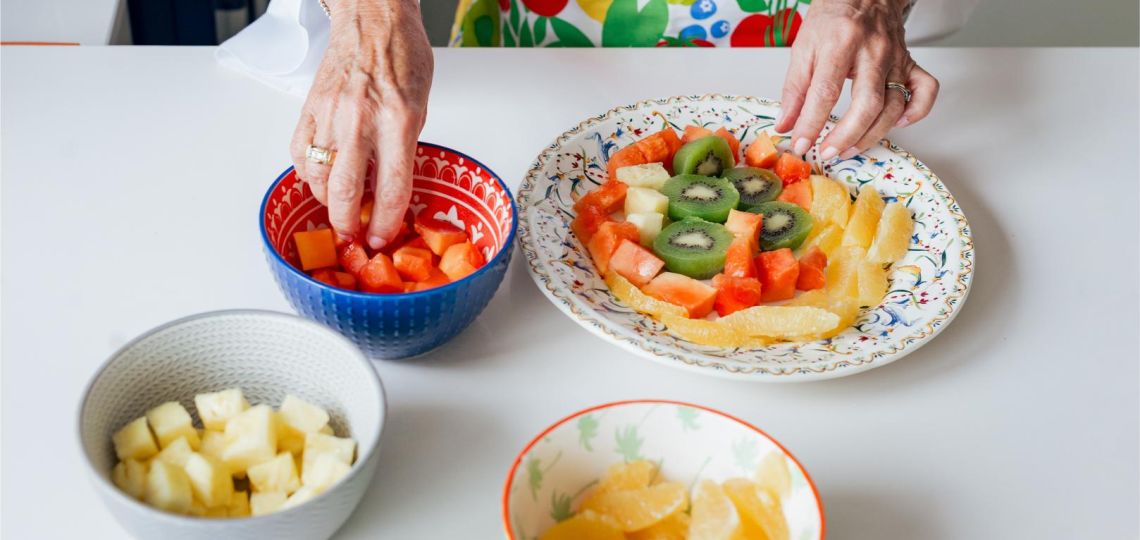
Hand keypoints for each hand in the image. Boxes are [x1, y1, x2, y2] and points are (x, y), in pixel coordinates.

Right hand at [290, 0, 432, 249]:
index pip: (392, 187)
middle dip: (349, 224)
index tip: (383, 237)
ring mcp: (331, 114)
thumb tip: (392, 187)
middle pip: (347, 191)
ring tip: (340, 208)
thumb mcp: (421, 105)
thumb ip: (405, 148)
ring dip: (329, 202)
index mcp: (399, 120)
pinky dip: (309, 175)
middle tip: (354, 237)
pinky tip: (321, 179)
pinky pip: (300, 154)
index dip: (386, 222)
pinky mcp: (310, 108)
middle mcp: (362, 119)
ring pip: (319, 177)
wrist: (373, 18)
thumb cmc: (402, 55)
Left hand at [774, 0, 937, 160]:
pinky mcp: (910, 63)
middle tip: (827, 152)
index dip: (812, 123)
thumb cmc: (832, 19)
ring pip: (894, 105)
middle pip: (867, 104)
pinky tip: (897, 123)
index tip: (801, 143)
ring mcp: (895, 58)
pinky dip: (916, 112)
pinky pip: (925, 91)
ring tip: (849, 149)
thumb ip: (794, 89)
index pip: (825, 91)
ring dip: (872, 134)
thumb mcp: (803, 48)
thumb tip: (785, 124)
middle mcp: (873, 51)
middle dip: (846, 136)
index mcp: (841, 43)